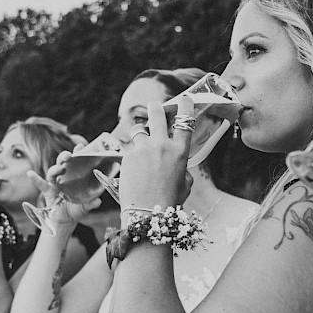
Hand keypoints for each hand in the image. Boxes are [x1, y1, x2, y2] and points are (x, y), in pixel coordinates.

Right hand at [28, 152, 100, 226]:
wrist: (66, 221)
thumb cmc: (77, 208)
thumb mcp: (87, 205)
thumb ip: (92, 203)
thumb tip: (98, 201)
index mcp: (75, 176)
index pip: (76, 161)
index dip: (78, 153)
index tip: (81, 146)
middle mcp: (64, 177)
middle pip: (62, 162)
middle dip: (64, 157)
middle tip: (69, 155)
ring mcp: (55, 183)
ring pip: (53, 172)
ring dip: (56, 169)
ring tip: (60, 168)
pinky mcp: (48, 191)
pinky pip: (41, 184)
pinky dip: (35, 178)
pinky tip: (30, 173)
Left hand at [117, 97, 192, 219]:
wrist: (147, 214)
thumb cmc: (169, 202)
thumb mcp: (185, 185)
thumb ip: (182, 170)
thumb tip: (179, 168)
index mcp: (180, 152)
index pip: (185, 120)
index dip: (185, 105)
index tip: (184, 99)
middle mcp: (162, 145)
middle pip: (156, 114)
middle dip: (155, 107)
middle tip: (154, 106)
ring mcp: (143, 149)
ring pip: (139, 131)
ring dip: (140, 135)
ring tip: (141, 147)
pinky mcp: (128, 156)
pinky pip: (130, 150)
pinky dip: (132, 158)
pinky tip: (134, 172)